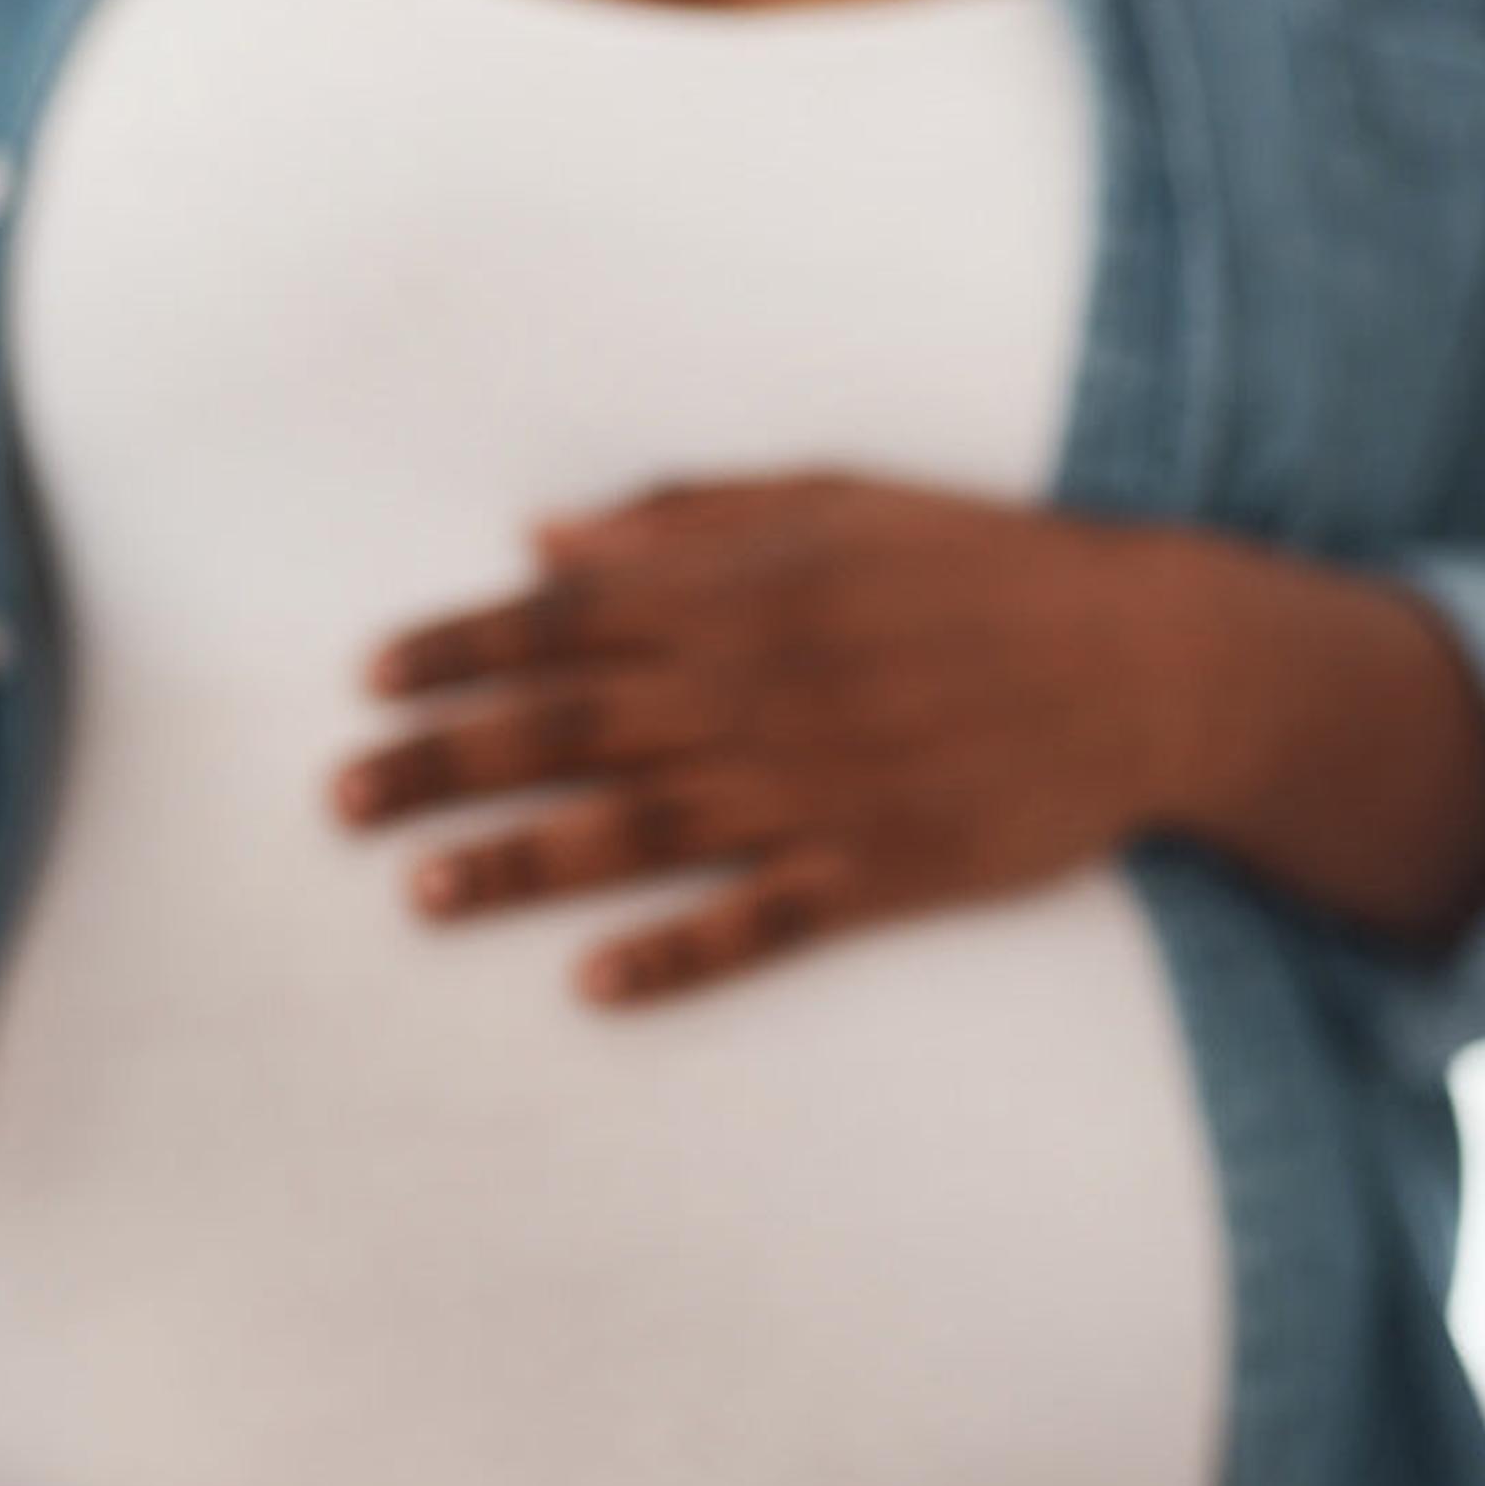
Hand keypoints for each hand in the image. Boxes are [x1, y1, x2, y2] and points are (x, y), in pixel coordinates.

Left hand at [334, 476, 1484, 1003]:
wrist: (1148, 659)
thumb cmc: (976, 566)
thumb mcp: (830, 499)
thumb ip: (678, 520)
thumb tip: (537, 538)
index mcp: (743, 589)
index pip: (562, 620)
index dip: (455, 649)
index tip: (364, 680)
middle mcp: (761, 687)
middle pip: (568, 729)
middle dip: (440, 762)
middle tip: (336, 800)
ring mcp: (818, 786)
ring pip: (638, 831)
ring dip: (519, 864)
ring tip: (418, 894)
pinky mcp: (881, 870)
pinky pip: (760, 922)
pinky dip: (676, 953)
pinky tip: (591, 986)